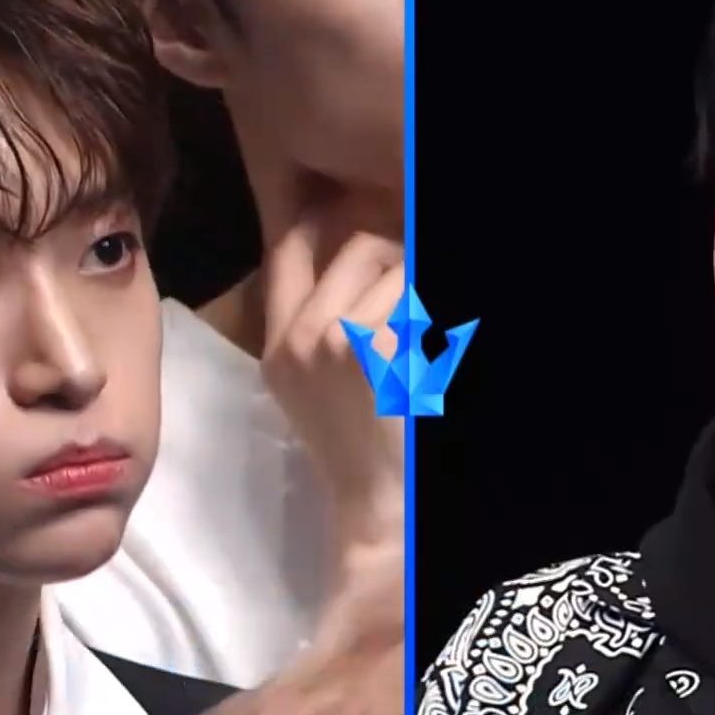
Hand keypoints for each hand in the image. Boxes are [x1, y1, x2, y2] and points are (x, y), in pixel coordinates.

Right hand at [261, 188, 406, 567]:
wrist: (385, 510)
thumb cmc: (364, 449)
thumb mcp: (316, 387)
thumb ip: (317, 324)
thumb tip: (351, 245)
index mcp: (279, 348)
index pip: (286, 249)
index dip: (320, 217)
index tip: (348, 205)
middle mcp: (301, 338)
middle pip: (358, 244)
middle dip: (397, 257)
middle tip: (409, 305)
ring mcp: (338, 340)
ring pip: (398, 265)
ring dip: (419, 292)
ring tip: (417, 346)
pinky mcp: (378, 346)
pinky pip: (418, 297)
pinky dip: (435, 325)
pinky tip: (428, 359)